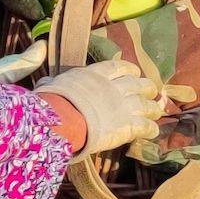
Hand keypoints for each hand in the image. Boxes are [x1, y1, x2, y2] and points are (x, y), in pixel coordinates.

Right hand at [38, 57, 162, 156]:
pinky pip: (145, 126)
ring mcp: (123, 106)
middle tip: (150, 91)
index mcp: (95, 74)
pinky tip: (152, 131)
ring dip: (153, 108)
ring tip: (156, 111)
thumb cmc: (53, 101)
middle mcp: (113, 88)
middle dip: (146, 87)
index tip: (134, 73)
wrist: (63, 120)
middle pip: (137, 84)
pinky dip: (151, 129)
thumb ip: (52, 83)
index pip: (118, 67)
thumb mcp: (51, 85)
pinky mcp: (128, 125)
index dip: (129, 70)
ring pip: (146, 104)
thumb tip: (43, 84)